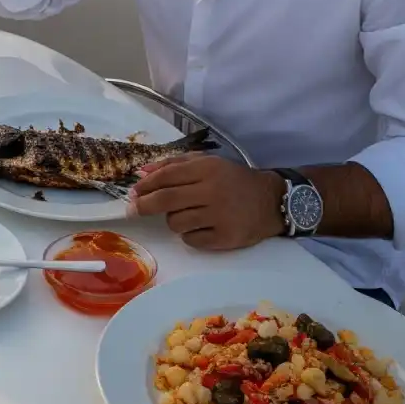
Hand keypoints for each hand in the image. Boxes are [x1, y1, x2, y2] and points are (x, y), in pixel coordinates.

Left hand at [130, 155, 285, 250]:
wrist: (271, 201)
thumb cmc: (232, 179)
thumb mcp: (206, 163)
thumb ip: (173, 164)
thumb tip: (141, 173)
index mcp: (206, 169)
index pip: (166, 176)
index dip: (145, 185)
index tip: (132, 192)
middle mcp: (213, 191)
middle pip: (166, 200)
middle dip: (144, 205)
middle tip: (133, 209)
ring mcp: (220, 217)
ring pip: (176, 222)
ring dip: (172, 219)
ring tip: (185, 214)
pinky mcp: (226, 239)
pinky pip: (192, 240)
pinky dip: (188, 235)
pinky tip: (199, 227)